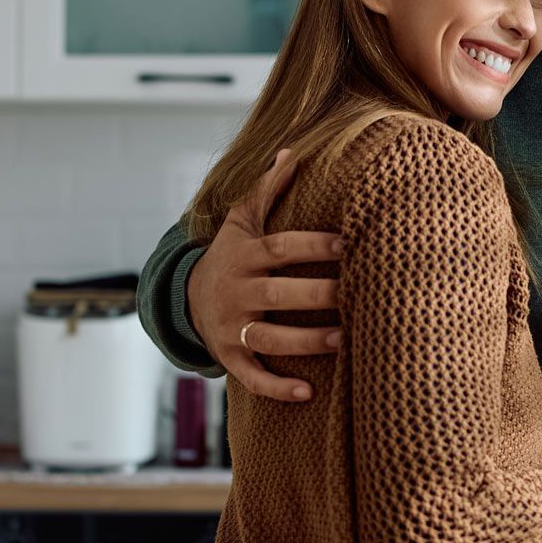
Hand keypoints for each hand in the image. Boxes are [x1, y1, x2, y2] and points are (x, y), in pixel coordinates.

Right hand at [188, 150, 344, 401]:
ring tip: (344, 340)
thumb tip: (292, 150)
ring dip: (306, 341)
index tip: (348, 242)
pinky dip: (277, 387)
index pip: (281, 248)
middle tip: (356, 294)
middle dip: (316, 295)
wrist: (186, 298)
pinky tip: (308, 392)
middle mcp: (238, 291)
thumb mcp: (241, 222)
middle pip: (278, 294)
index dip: (313, 244)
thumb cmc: (230, 255)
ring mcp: (232, 326)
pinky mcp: (230, 356)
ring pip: (269, 336)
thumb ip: (266, 189)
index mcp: (246, 256)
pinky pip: (252, 376)